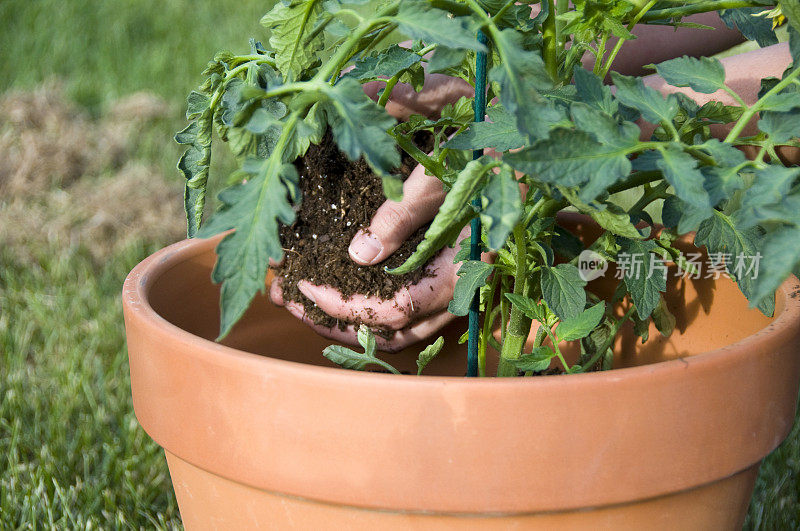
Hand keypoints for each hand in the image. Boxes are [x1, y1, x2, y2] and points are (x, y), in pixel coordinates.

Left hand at [270, 73, 471, 351]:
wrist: (521, 140)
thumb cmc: (484, 150)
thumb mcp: (441, 172)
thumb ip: (403, 213)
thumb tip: (360, 253)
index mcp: (462, 269)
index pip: (397, 309)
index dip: (346, 304)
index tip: (304, 283)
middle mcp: (458, 288)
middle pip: (391, 332)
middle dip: (334, 321)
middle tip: (288, 298)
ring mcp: (454, 286)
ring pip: (398, 328)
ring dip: (347, 321)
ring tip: (302, 299)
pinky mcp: (446, 274)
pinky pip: (405, 309)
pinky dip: (368, 307)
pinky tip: (336, 283)